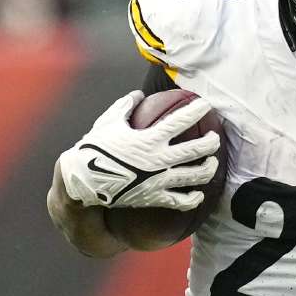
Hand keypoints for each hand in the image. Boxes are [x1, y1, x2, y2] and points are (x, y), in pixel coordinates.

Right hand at [58, 91, 219, 209]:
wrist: (81, 182)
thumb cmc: (93, 149)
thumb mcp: (107, 122)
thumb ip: (125, 106)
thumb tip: (139, 94)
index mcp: (149, 139)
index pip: (180, 121)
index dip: (196, 111)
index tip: (206, 105)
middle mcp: (158, 159)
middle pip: (196, 150)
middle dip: (212, 142)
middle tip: (215, 138)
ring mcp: (158, 180)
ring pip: (195, 175)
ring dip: (209, 168)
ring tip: (212, 162)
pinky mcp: (154, 197)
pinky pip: (181, 201)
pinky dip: (194, 198)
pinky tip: (198, 194)